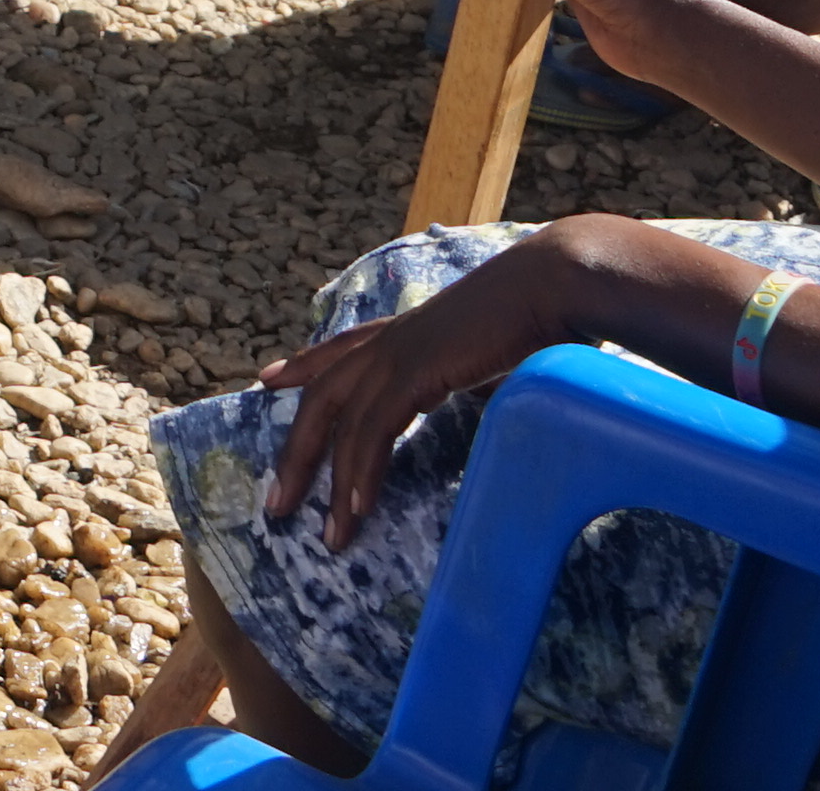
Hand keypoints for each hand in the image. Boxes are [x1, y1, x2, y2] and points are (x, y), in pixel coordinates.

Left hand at [261, 221, 655, 533]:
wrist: (552, 285)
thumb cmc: (537, 315)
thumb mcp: (489, 353)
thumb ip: (470, 378)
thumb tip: (483, 397)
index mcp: (407, 331)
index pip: (339, 350)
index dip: (302, 364)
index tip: (267, 381)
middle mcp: (391, 340)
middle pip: (322, 399)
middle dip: (296, 453)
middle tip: (276, 500)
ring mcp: (398, 353)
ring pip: (341, 423)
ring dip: (330, 484)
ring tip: (327, 535)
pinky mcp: (415, 370)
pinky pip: (373, 429)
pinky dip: (362, 472)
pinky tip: (356, 509)